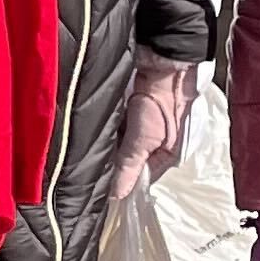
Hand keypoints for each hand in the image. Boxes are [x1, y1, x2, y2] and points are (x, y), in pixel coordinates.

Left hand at [108, 53, 199, 202]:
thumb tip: (117, 195)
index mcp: (167, 154)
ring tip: (92, 147)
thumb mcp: (145, 139)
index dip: (123, 181)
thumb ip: (130, 166)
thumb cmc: (163, 102)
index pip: (142, 177)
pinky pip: (115, 128)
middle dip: (113, 162)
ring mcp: (142, 127)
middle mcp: (155, 143)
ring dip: (109, 145)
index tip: (102, 186)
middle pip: (129, 161)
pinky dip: (108, 130)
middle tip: (93, 165)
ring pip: (120, 145)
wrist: (162, 65)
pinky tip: (96, 131)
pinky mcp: (131, 112)